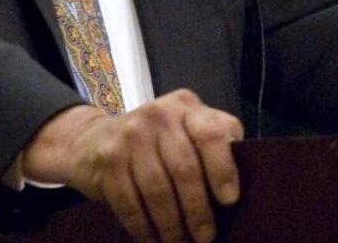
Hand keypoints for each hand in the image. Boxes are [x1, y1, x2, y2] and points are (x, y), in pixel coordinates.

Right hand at [22, 89, 242, 242]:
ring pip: (158, 190)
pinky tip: (153, 240)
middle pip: (184, 169)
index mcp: (186, 107)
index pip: (210, 133)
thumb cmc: (155, 143)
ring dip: (172, 226)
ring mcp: (129, 134)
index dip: (222, 168)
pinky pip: (130, 202)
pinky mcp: (107, 158)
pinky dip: (144, 228)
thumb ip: (214, 144)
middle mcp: (157, 114)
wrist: (92, 140)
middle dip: (198, 211)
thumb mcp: (186, 131)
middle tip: (205, 238)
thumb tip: (245, 185)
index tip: (229, 201)